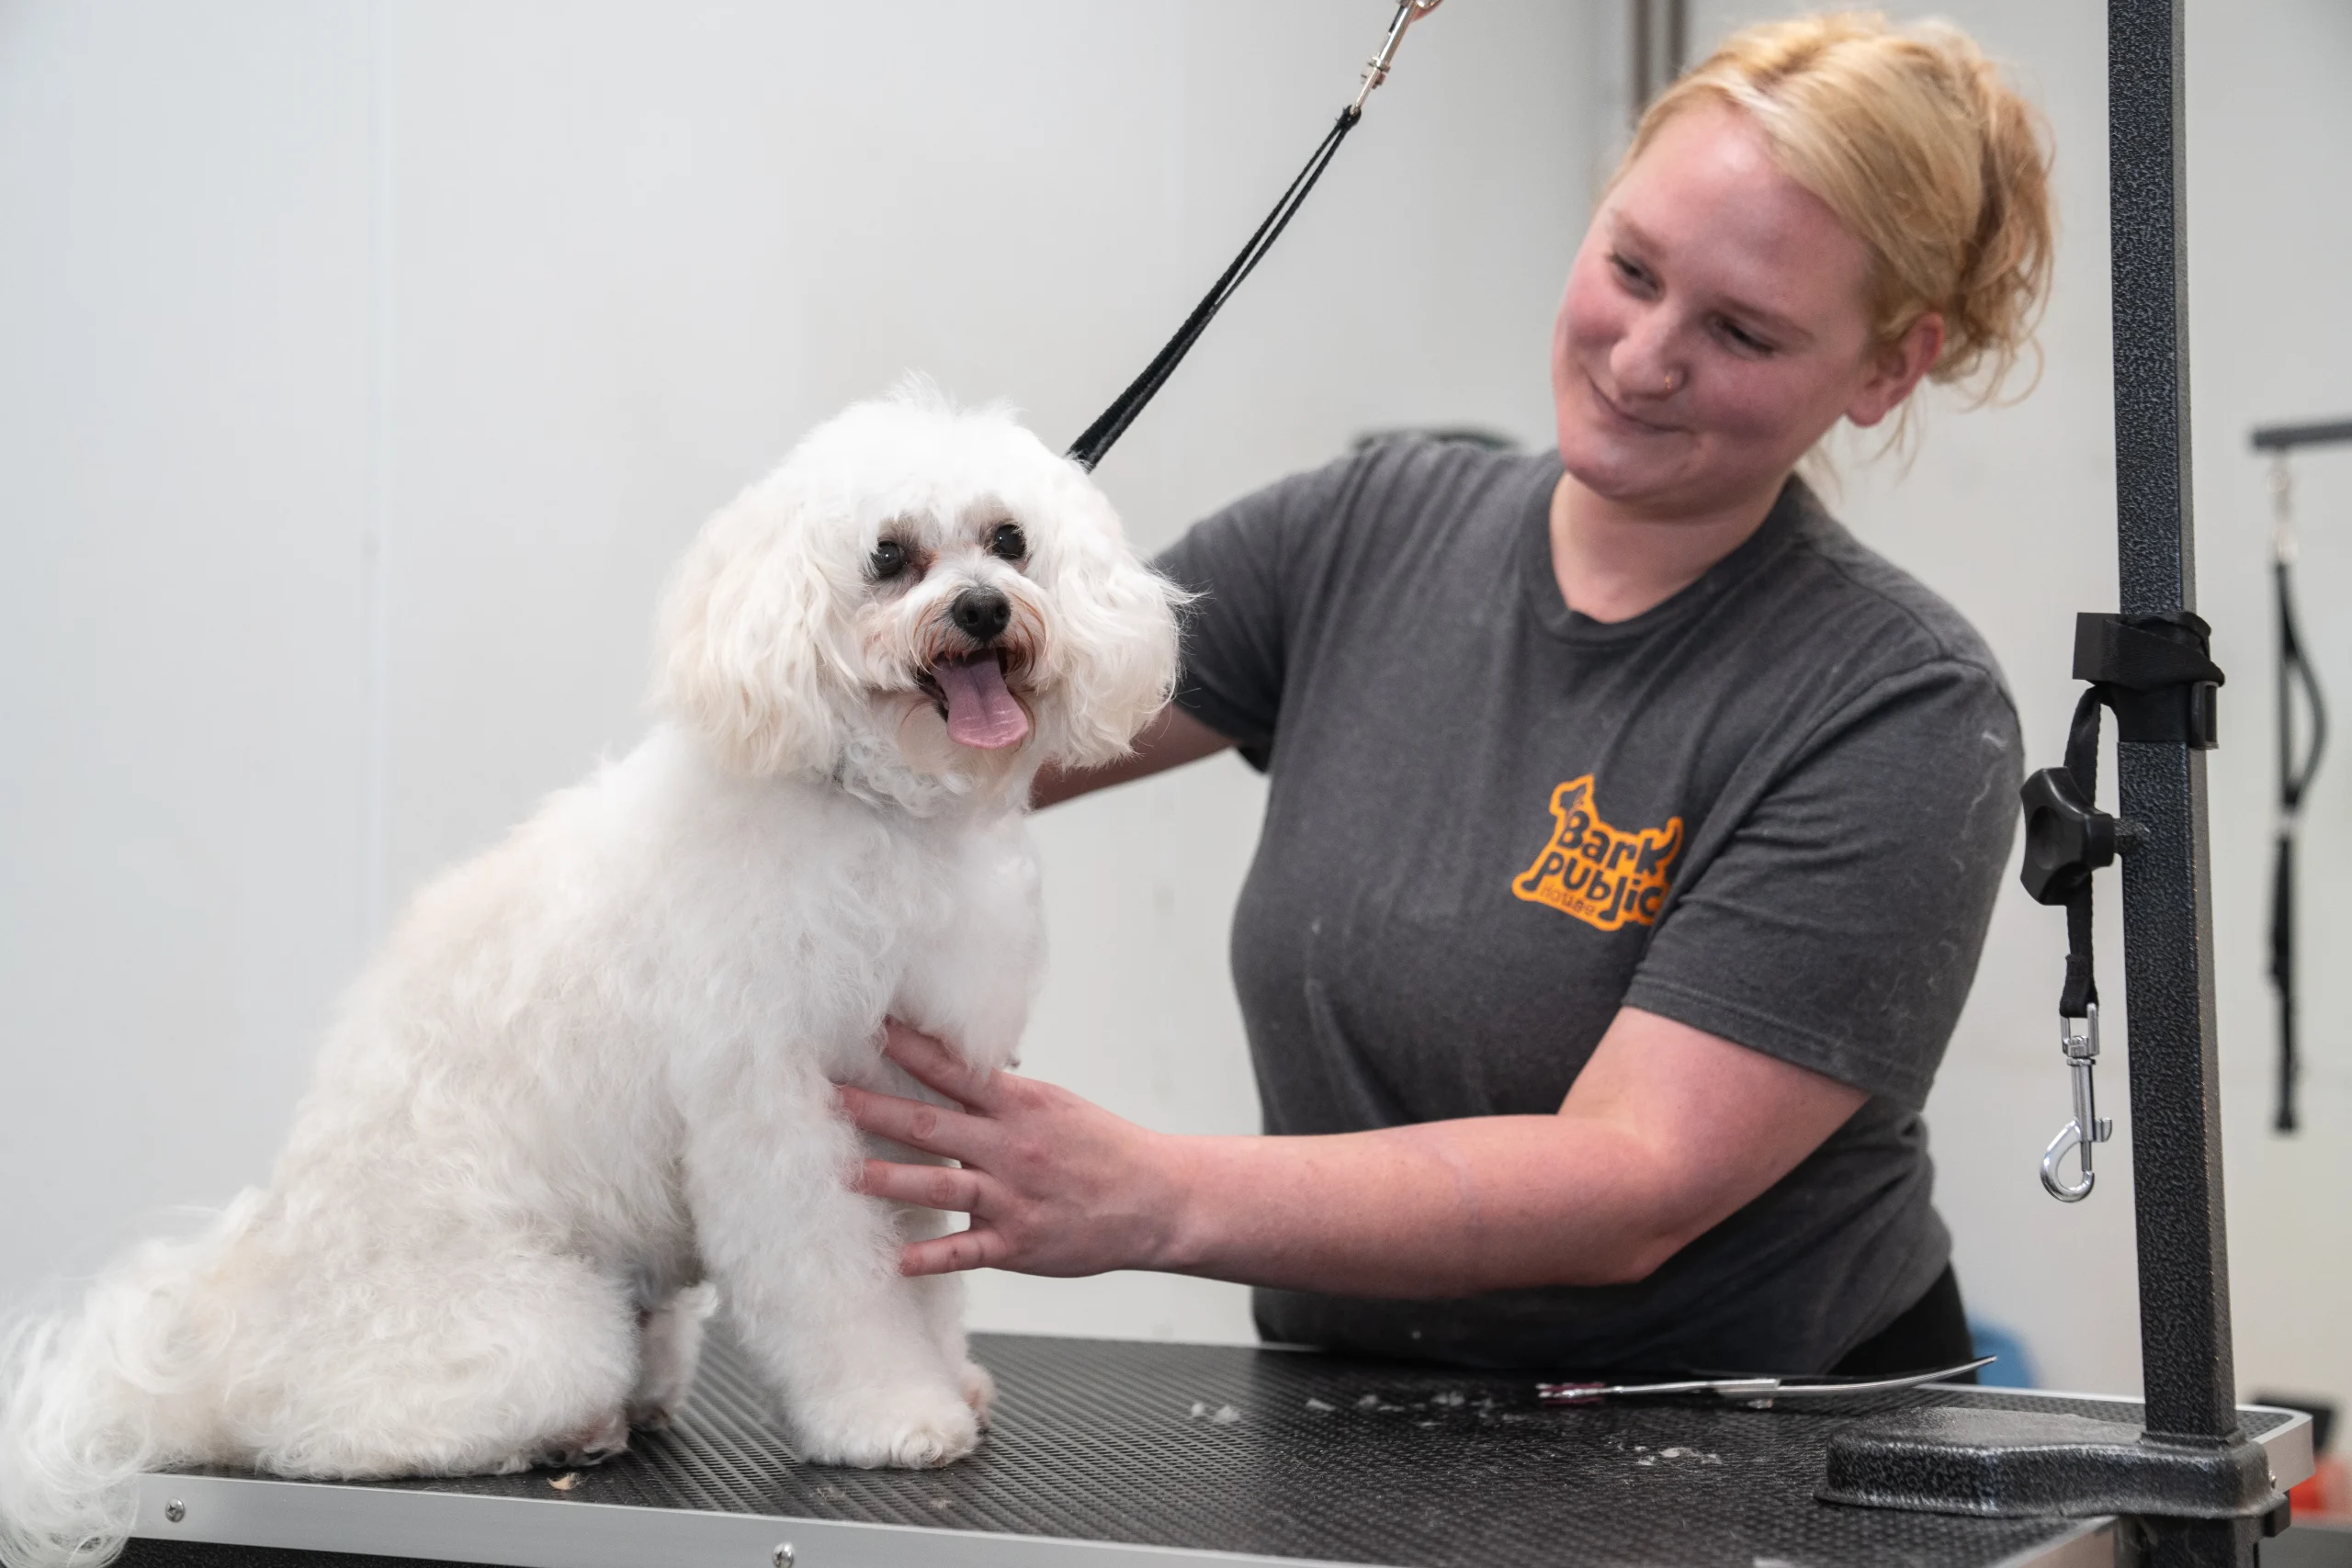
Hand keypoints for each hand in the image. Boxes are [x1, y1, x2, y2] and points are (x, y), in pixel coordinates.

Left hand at [838, 1021, 1184, 1277]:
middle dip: (871, 1109)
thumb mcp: (1053, 1105)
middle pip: (929, 1124)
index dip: (905, 1048)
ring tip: (838, 1175)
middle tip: (824, 1097)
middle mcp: (1010, 1147)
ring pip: (938, 1186)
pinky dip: (929, 1257)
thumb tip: (947, 1065)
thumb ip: (998, 1092)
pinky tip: (893, 1261)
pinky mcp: (1018, 1244)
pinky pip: (965, 1252)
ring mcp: (1012, 1198)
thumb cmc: (1101, 1149)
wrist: (1158, 1200)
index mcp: (1019, 1105)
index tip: (865, 1028)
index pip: (951, 1069)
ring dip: (884, 1180)